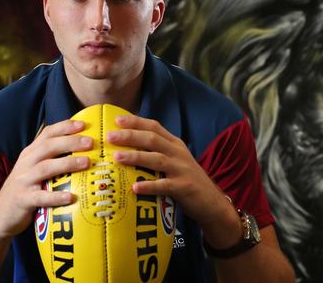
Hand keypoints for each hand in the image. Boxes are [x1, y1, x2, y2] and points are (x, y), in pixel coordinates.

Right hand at [0, 120, 91, 239]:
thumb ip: (52, 159)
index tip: (82, 125)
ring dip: (67, 163)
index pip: (47, 134)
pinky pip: (40, 197)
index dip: (64, 127)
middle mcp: (26, 163)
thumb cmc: (26, 190)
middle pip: (48, 147)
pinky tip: (70, 197)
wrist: (0, 216)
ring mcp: (23, 181)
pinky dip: (55, 197)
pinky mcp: (23, 200)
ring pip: (45, 168)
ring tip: (86, 162)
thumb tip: (83, 151)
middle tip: (90, 142)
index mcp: (30, 153)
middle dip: (70, 142)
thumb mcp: (34, 169)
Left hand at [107, 115, 240, 243]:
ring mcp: (182, 170)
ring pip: (157, 159)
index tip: (117, 120)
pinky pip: (164, 185)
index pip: (154, 127)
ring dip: (136, 157)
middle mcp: (178, 153)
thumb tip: (127, 149)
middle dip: (131, 136)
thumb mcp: (176, 161)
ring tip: (118, 157)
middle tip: (111, 137)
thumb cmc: (186, 181)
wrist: (212, 202)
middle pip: (152, 139)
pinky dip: (149, 186)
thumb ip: (158, 153)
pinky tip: (135, 187)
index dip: (136, 121)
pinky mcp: (184, 187)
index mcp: (175, 145)